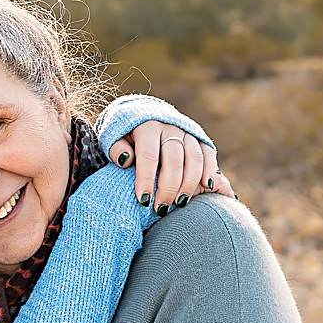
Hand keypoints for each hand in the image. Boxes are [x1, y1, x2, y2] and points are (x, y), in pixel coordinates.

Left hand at [108, 121, 234, 212]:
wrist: (143, 114)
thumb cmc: (125, 134)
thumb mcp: (113, 137)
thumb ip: (116, 148)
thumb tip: (126, 160)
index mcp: (147, 126)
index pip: (148, 155)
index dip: (146, 179)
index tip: (143, 201)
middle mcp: (170, 126)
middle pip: (174, 159)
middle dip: (168, 187)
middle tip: (161, 209)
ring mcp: (187, 131)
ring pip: (194, 158)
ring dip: (189, 183)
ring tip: (179, 204)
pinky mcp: (199, 137)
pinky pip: (208, 154)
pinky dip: (209, 170)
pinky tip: (205, 188)